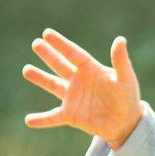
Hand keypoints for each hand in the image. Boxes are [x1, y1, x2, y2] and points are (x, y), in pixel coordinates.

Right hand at [23, 29, 142, 149]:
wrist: (126, 122)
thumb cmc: (127, 98)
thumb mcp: (125, 78)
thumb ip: (120, 60)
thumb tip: (120, 39)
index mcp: (90, 69)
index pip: (73, 53)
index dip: (61, 44)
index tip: (47, 33)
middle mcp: (78, 81)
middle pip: (60, 65)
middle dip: (48, 55)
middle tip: (36, 43)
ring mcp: (72, 97)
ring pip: (52, 85)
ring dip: (40, 78)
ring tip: (26, 70)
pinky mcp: (70, 115)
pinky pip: (52, 117)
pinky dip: (41, 119)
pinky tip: (29, 120)